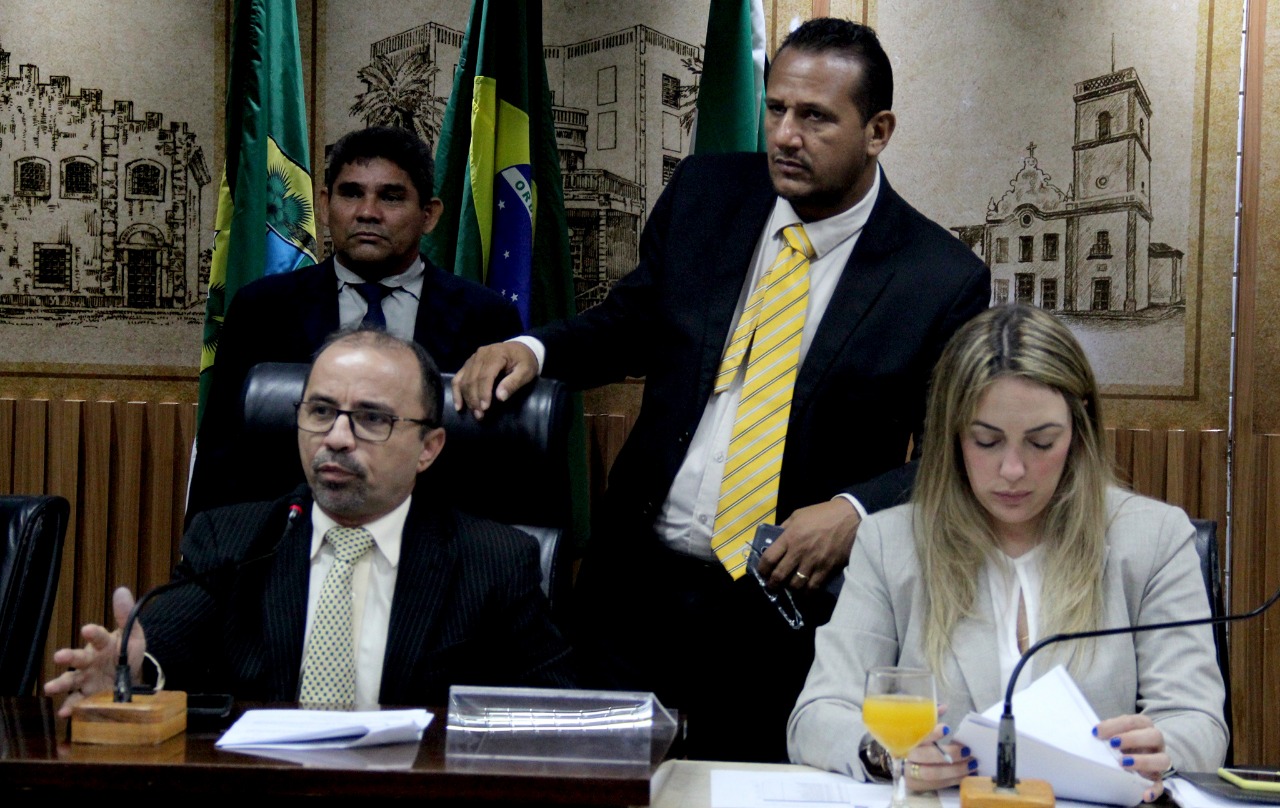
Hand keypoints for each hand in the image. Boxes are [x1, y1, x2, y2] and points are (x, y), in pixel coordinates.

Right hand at [43, 587, 144, 717]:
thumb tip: (122, 591)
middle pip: (78, 658)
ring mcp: (87, 678)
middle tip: (59, 656)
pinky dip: (71, 707)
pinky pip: (77, 701)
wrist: (130, 676)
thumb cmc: (126, 652)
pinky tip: (65, 712)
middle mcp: (90, 660)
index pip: (97, 636)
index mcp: (102, 644)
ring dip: (60, 683)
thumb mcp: (132, 634)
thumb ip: (126, 616)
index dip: (93, 632)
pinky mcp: (88, 695)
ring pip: (71, 680)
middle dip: (69, 657)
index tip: (87, 629)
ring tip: (50, 687)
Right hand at [451, 342, 538, 419]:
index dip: (483, 393)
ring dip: (467, 398)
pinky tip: (459, 406)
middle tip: (480, 416)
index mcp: (495, 355)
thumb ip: (513, 382)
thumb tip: (500, 397)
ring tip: (474, 413)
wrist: (520, 348)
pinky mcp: (468, 364)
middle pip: (472, 379)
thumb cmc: (524, 361)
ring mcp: (472, 359)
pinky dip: (456, 392)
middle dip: (474, 399)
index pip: (485, 376)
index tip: (485, 408)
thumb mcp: (526, 371)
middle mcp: (480, 355)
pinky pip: (458, 378)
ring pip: (463, 380)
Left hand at [757, 499, 860, 590]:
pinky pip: (813, 587)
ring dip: (790, 588)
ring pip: (795, 585)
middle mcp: (799, 551)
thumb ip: (785, 528)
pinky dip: (807, 592)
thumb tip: (774, 539)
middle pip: (779, 575)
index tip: (762, 572)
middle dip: (773, 584)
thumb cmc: (822, 514)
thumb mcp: (798, 515)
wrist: (850, 517)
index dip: (762, 569)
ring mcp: (814, 562)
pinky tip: (805, 590)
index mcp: (790, 537)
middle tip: (772, 586)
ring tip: (789, 587)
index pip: (769, 558)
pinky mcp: (827, 569)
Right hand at [903, 725, 976, 791]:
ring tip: (972, 764)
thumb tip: (943, 706)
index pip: (918, 736)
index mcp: (905, 739)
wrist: (898, 762)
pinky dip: (954, 779)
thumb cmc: (910, 742)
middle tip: (967, 751)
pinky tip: (966, 774)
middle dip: (950, 754)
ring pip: (933, 773)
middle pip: (927, 756)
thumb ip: (929, 718)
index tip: (947, 728)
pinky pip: (938, 784)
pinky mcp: (917, 785)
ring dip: (956, 769)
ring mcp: (910, 773)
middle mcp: (906, 756)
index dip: (932, 733)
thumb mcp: (916, 729)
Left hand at [1094, 714, 1168, 801]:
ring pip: (1163, 760)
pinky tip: (1144, 795)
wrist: (1140, 753)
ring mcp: (1159, 760)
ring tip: (1123, 763)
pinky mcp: (1158, 778)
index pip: (1134, 721)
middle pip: (1154, 736)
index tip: (1097, 732)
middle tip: (1113, 744)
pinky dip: (1154, 790)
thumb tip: (1094, 733)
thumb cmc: (1124, 740)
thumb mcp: (1117, 732)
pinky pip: (1161, 785)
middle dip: (1133, 739)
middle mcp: (1156, 742)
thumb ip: (1109, 732)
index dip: (1116, 725)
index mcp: (1144, 726)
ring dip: (1143, 761)